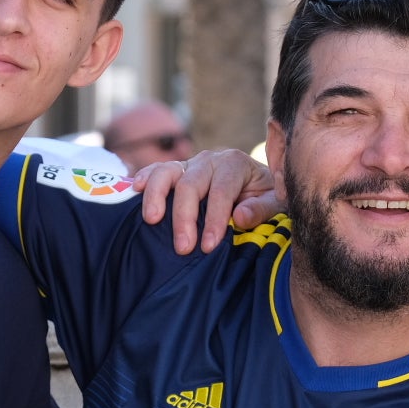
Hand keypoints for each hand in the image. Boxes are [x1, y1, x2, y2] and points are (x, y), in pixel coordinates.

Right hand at [133, 149, 279, 254]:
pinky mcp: (177, 171)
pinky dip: (144, 178)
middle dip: (185, 217)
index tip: (209, 246)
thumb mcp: (275, 203)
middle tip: (183, 247)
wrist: (258, 183)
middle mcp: (210, 160)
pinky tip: (133, 189)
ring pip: (167, 172)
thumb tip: (239, 217)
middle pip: (191, 185)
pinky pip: (156, 170)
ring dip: (157, 195)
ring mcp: (190, 164)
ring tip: (152, 220)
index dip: (214, 219)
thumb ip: (261, 209)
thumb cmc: (265, 197)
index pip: (221, 192)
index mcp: (235, 164)